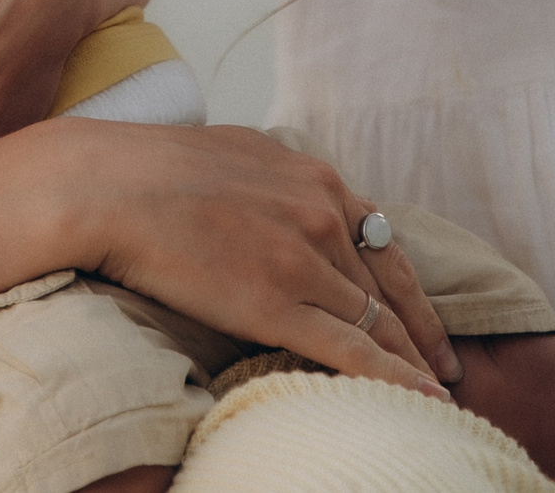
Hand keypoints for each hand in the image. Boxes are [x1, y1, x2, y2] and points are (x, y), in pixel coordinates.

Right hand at [53, 120, 457, 398]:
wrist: (109, 186)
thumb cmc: (152, 169)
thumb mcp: (235, 155)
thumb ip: (272, 178)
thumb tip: (274, 189)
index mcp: (314, 178)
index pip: (381, 242)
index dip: (409, 287)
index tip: (423, 318)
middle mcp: (321, 215)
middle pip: (386, 287)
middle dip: (419, 331)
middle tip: (446, 366)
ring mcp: (303, 261)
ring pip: (377, 321)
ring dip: (411, 361)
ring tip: (435, 394)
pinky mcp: (278, 305)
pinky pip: (352, 351)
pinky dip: (394, 377)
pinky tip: (423, 400)